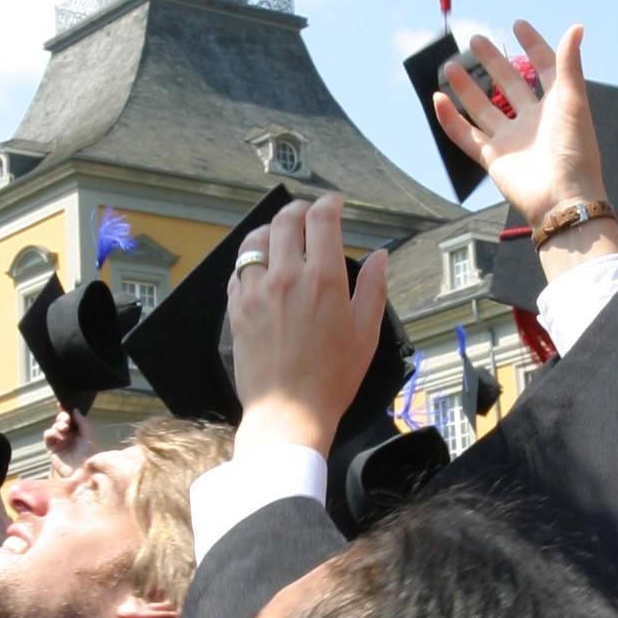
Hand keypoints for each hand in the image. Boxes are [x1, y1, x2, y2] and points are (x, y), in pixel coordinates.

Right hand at [45, 408, 94, 470]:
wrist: (85, 470)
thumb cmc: (90, 454)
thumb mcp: (88, 434)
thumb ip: (81, 421)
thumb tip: (74, 409)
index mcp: (77, 432)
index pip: (69, 419)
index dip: (65, 411)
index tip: (61, 404)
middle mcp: (68, 437)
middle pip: (60, 421)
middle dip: (62, 417)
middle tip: (66, 420)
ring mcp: (59, 443)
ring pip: (53, 427)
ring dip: (58, 425)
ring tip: (64, 429)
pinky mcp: (52, 450)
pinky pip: (48, 436)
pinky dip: (53, 433)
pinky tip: (61, 436)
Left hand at [228, 195, 388, 453]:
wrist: (289, 413)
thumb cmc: (331, 379)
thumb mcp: (366, 334)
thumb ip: (373, 288)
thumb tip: (379, 256)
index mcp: (323, 280)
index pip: (321, 220)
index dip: (329, 204)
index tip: (333, 205)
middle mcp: (286, 278)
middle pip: (285, 221)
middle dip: (298, 209)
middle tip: (307, 213)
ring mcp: (256, 292)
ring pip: (255, 240)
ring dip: (270, 230)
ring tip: (279, 234)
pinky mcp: (237, 309)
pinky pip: (238, 270)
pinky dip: (249, 260)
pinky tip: (260, 267)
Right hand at [434, 22, 617, 264]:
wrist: (563, 199)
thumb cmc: (576, 151)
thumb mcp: (574, 102)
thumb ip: (568, 65)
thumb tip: (575, 27)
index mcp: (556, 104)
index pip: (544, 68)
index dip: (533, 46)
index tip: (517, 25)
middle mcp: (532, 119)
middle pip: (509, 83)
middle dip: (493, 61)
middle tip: (476, 40)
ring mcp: (511, 139)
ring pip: (483, 107)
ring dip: (467, 87)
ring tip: (450, 66)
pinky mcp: (493, 158)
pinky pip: (466, 136)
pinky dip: (450, 120)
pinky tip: (438, 100)